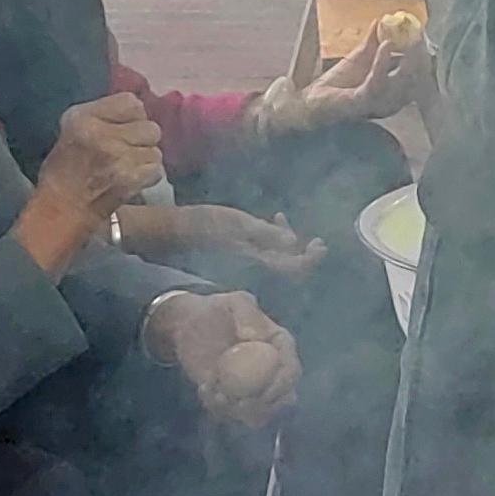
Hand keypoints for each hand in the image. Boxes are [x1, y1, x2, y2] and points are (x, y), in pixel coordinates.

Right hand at [38, 91, 165, 224]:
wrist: (60, 211)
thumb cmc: (65, 171)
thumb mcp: (72, 130)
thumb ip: (104, 115)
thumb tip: (139, 108)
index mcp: (82, 116)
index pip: (132, 102)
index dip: (133, 117)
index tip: (123, 130)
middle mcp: (99, 132)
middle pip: (150, 127)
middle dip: (142, 141)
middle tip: (125, 153)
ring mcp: (116, 155)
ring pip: (155, 150)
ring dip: (145, 161)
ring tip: (125, 169)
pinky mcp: (128, 178)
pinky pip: (156, 170)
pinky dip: (147, 178)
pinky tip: (129, 182)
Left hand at [152, 291, 300, 429]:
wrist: (191, 325)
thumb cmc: (216, 310)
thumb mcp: (233, 301)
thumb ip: (247, 313)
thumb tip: (254, 338)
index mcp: (281, 346)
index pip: (292, 371)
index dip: (282, 385)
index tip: (262, 392)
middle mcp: (275, 370)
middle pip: (283, 399)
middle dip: (264, 407)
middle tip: (238, 402)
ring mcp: (256, 387)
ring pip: (260, 413)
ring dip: (239, 412)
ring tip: (214, 392)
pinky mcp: (235, 398)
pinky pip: (234, 415)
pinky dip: (220, 409)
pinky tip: (204, 389)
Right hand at [157, 202, 323, 278]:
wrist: (174, 235)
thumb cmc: (207, 225)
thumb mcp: (239, 223)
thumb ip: (266, 234)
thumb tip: (293, 243)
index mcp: (258, 264)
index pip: (296, 270)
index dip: (312, 259)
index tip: (320, 244)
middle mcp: (255, 273)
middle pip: (289, 271)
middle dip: (303, 254)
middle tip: (313, 239)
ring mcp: (246, 271)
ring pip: (277, 264)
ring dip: (286, 246)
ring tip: (281, 222)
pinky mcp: (238, 265)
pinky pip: (263, 261)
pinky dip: (270, 245)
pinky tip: (267, 225)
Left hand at [264, 13, 427, 135]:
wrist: (314, 101)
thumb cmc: (338, 84)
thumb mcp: (359, 57)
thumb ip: (372, 41)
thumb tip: (381, 21)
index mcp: (393, 90)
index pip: (416, 73)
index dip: (421, 54)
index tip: (421, 35)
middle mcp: (391, 99)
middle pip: (415, 79)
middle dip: (420, 56)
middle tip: (419, 35)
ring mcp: (378, 102)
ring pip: (401, 81)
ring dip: (406, 57)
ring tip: (408, 38)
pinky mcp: (363, 101)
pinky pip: (377, 81)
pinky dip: (382, 62)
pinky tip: (386, 45)